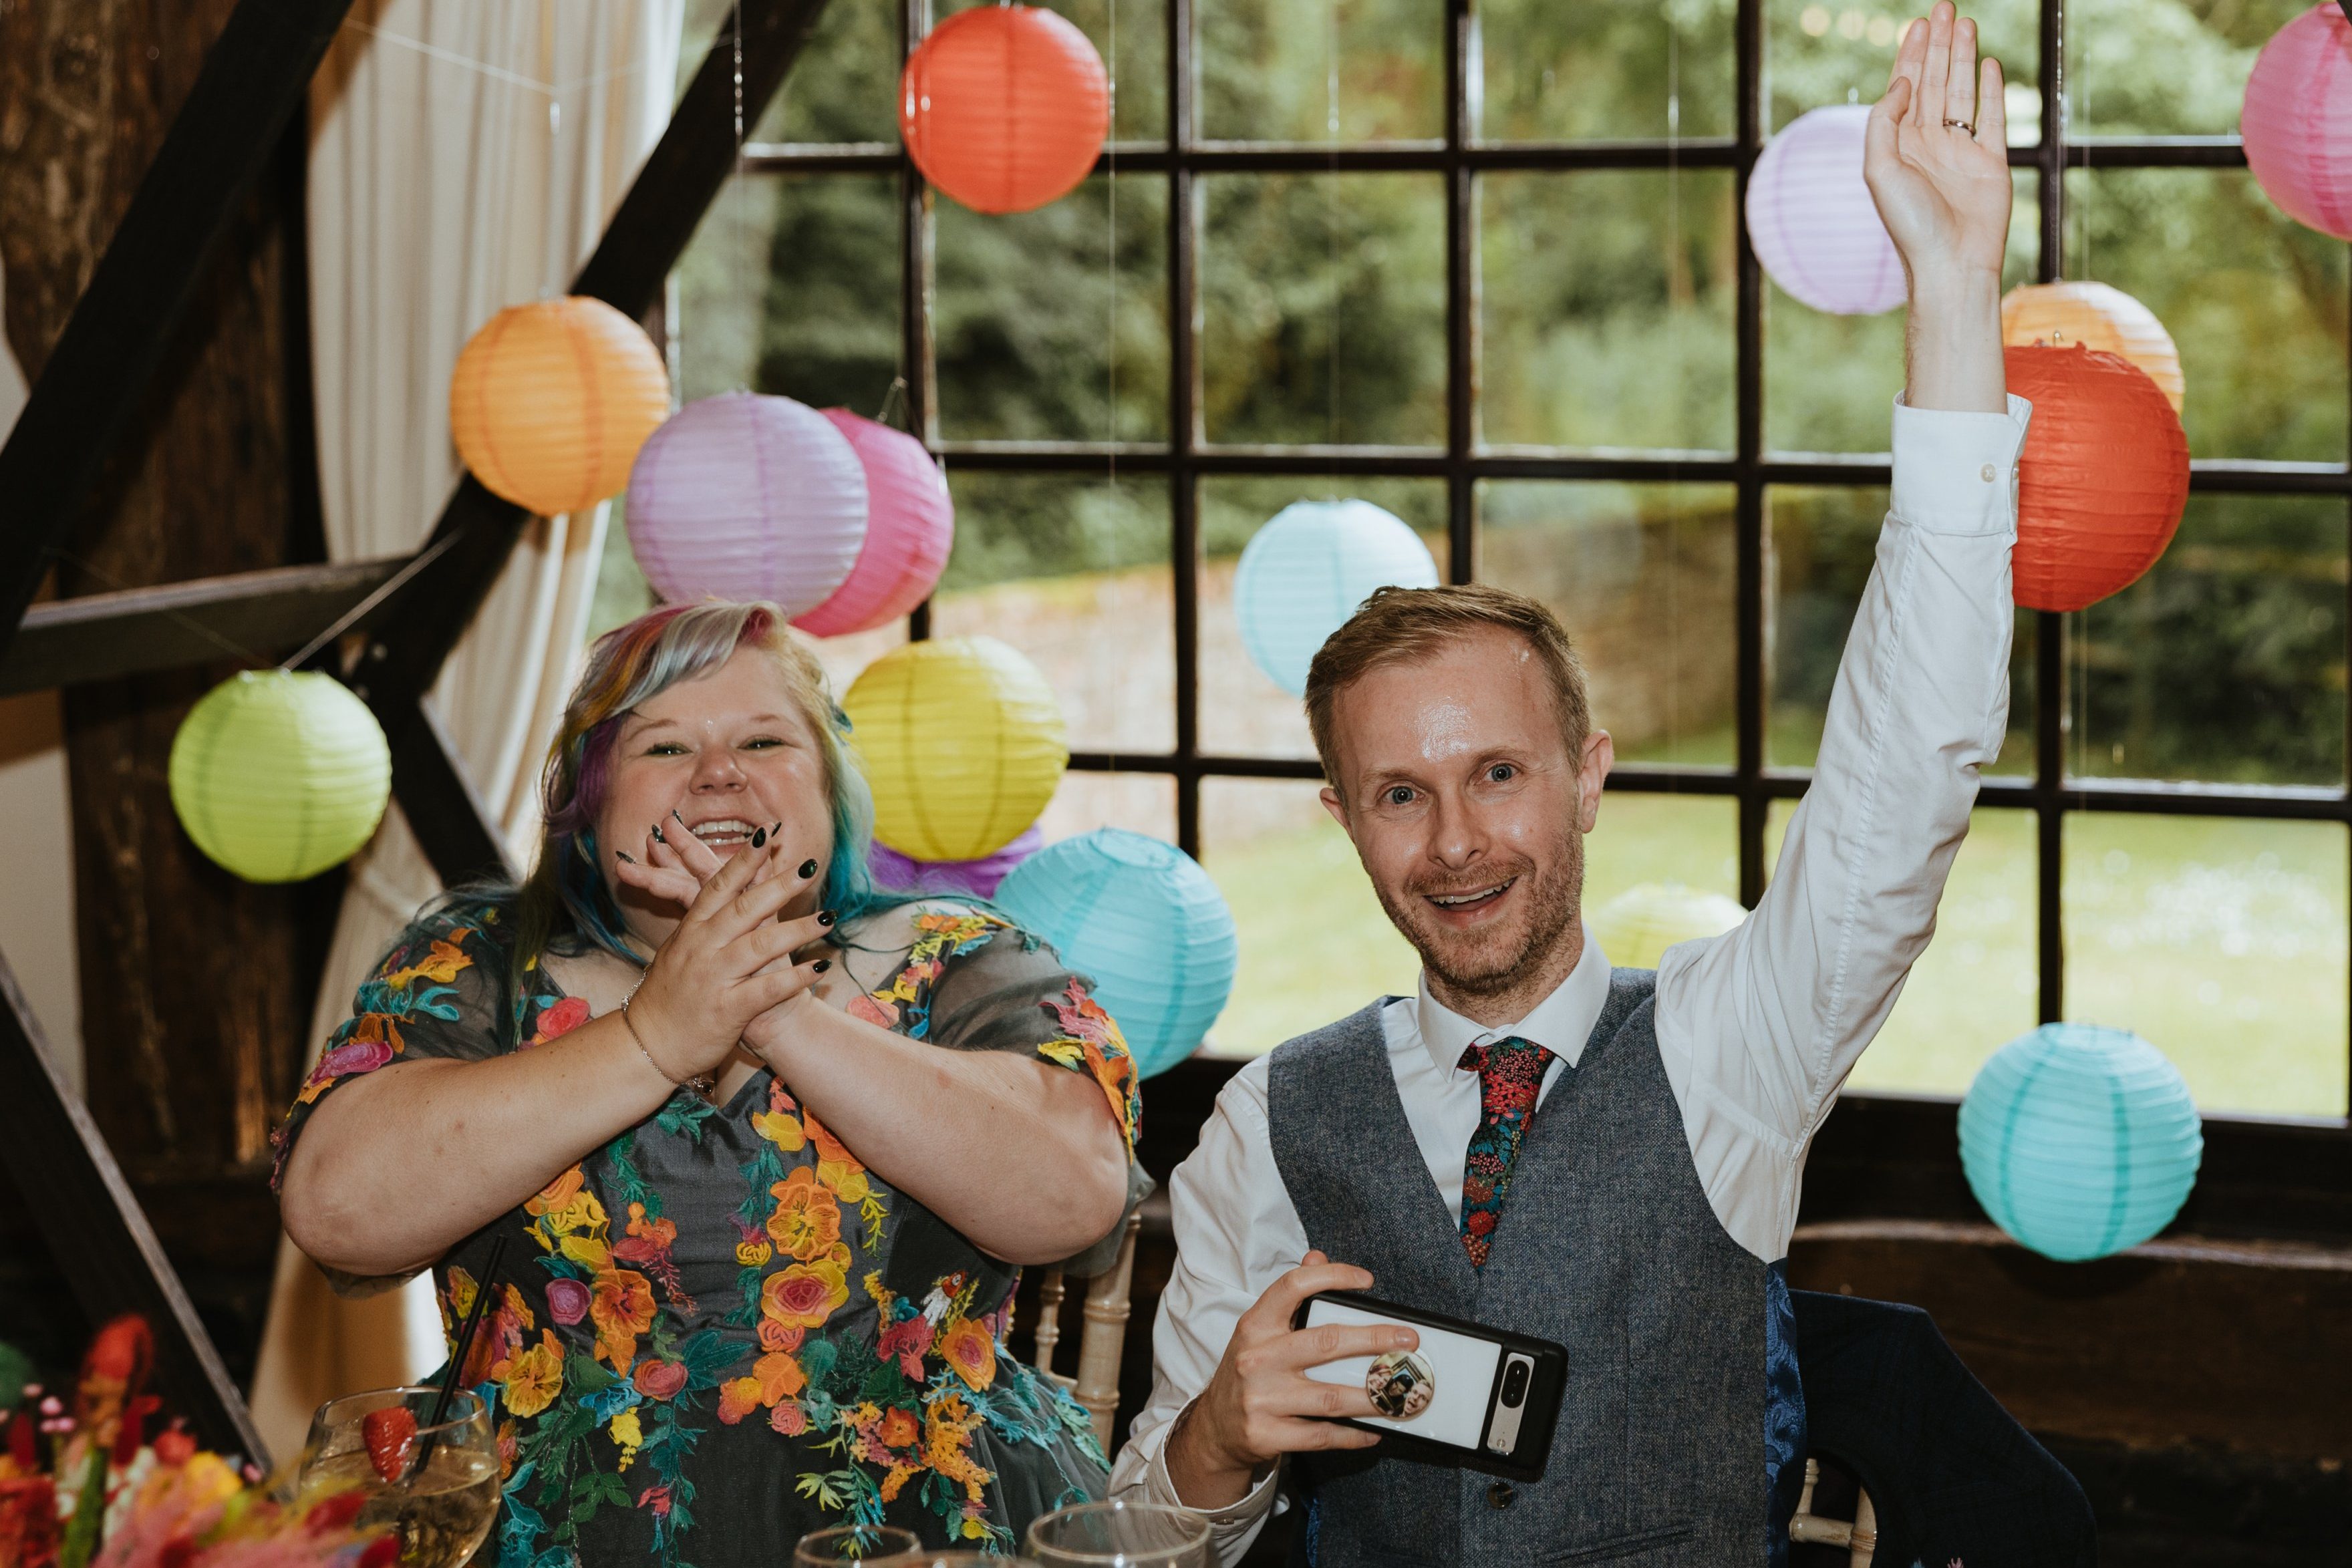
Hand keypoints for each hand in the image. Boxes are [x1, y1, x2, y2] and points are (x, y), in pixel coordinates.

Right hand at [622, 835, 832, 1083]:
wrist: (646, 1044)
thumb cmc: (667, 995)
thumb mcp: (680, 949)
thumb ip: (703, 920)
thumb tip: (719, 887)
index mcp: (691, 930)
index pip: (718, 885)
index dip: (743, 859)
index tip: (766, 833)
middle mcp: (702, 948)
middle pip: (745, 909)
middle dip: (779, 886)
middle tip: (808, 866)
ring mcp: (714, 978)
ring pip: (761, 946)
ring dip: (799, 930)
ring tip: (830, 917)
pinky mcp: (728, 1009)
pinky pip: (768, 990)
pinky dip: (797, 978)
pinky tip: (822, 967)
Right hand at [1163, 1254, 1414, 1508]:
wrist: (1215, 1429)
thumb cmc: (1249, 1371)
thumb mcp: (1260, 1330)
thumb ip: (1290, 1296)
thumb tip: (1318, 1258)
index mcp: (1255, 1325)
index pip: (1294, 1287)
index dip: (1333, 1277)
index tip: (1366, 1280)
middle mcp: (1256, 1359)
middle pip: (1326, 1342)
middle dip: (1374, 1339)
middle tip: (1409, 1341)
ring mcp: (1261, 1399)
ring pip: (1331, 1397)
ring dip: (1373, 1395)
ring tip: (1402, 1392)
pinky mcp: (1267, 1435)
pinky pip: (1322, 1435)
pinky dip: (1354, 1434)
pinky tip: (1375, 1429)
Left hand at [1866, 2, 2008, 287]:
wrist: (1951, 263)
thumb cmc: (1909, 224)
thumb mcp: (1879, 168)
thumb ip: (1884, 121)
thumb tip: (1902, 81)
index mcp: (1898, 146)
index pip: (1904, 89)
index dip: (1910, 55)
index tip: (1918, 24)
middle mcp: (1928, 144)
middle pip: (1932, 82)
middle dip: (1938, 45)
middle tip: (1944, 8)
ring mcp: (1961, 152)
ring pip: (1960, 92)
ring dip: (1962, 58)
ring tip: (1965, 23)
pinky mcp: (1991, 162)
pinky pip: (1992, 119)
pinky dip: (1992, 92)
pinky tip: (1990, 66)